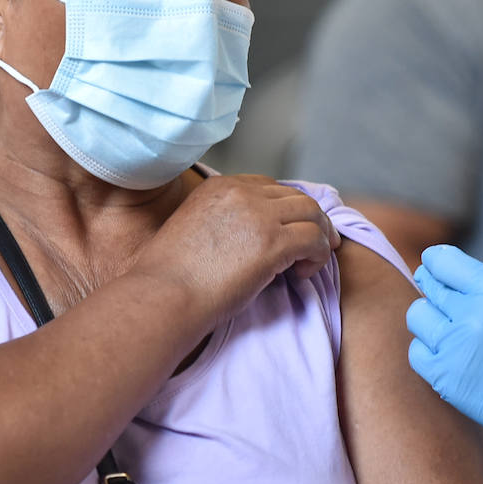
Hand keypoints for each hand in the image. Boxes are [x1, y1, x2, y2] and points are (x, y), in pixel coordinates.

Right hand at [134, 175, 341, 317]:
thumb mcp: (193, 229)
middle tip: (318, 244)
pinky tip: (303, 274)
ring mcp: (259, 215)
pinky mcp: (273, 242)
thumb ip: (223, 222)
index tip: (292, 228)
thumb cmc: (170, 278)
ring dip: (319, 236)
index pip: (268, 187)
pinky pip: (314, 239)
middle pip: (295, 196)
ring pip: (311, 213)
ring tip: (312, 261)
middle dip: (311, 220)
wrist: (163, 296)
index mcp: (218, 186)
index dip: (286, 209)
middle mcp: (240, 193)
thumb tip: (249, 239)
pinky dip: (318, 255)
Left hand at [407, 245, 482, 469]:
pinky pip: (417, 353)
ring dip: (430, 321)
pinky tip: (447, 356)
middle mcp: (470, 312)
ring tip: (448, 331)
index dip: (435, 262)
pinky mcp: (444, 377)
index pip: (442, 261)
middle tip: (438, 297)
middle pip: (429, 286)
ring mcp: (453, 345)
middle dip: (433, 288)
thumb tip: (455, 281)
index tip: (434, 267)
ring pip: (417, 316)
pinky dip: (428, 352)